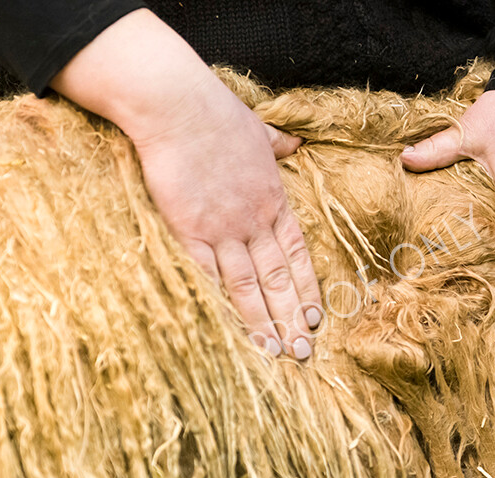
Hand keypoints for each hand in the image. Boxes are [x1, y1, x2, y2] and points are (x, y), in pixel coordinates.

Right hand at [51, 9, 321, 357]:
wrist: (180, 109)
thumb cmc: (219, 115)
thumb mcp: (260, 129)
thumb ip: (279, 144)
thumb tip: (297, 143)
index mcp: (274, 200)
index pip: (297, 254)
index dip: (306, 288)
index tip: (314, 316)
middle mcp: (254, 221)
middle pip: (277, 278)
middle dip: (291, 317)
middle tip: (303, 351)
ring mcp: (223, 228)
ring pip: (247, 285)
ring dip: (262, 321)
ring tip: (274, 352)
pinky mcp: (190, 231)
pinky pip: (208, 276)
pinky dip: (220, 304)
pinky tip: (230, 329)